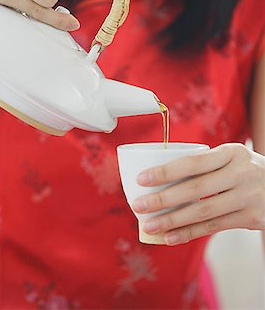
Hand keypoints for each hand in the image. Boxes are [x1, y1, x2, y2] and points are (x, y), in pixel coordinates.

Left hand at [132, 143, 264, 244]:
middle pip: (195, 189)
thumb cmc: (246, 170)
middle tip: (138, 206)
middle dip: (162, 199)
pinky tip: (170, 237)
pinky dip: (189, 233)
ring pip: (202, 212)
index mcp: (231, 152)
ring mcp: (247, 197)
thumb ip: (206, 164)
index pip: (193, 163)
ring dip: (172, 221)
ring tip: (149, 226)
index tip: (141, 179)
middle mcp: (240, 173)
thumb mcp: (232, 157)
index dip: (166, 172)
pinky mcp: (251, 218)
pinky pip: (214, 227)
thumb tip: (162, 175)